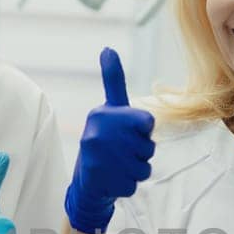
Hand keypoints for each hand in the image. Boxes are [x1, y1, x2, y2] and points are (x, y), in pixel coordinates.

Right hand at [63, 47, 154, 233]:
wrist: (85, 181)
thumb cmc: (104, 140)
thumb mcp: (109, 108)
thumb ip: (113, 80)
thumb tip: (107, 48)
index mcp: (102, 114)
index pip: (147, 122)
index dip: (144, 131)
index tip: (131, 131)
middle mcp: (98, 134)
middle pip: (148, 147)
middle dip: (142, 153)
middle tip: (123, 153)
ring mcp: (98, 158)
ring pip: (143, 168)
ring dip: (136, 170)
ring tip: (118, 167)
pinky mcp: (100, 181)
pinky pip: (134, 185)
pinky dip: (127, 185)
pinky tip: (113, 180)